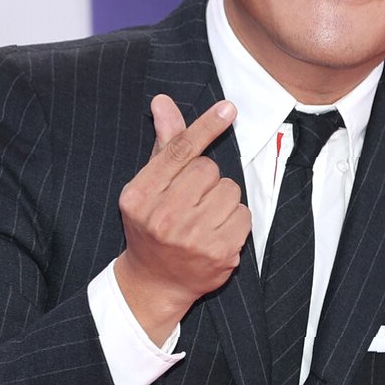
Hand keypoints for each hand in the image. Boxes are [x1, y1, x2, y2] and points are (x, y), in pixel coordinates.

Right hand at [114, 95, 251, 343]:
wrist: (154, 283)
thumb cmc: (152, 227)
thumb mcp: (148, 187)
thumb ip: (163, 146)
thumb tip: (163, 102)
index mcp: (140, 195)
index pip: (180, 152)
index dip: (205, 127)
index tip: (228, 108)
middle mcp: (162, 217)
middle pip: (209, 170)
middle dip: (207, 181)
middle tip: (192, 202)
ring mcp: (191, 238)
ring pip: (230, 191)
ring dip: (223, 200)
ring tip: (204, 219)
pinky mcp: (218, 254)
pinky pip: (244, 215)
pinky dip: (236, 221)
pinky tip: (217, 233)